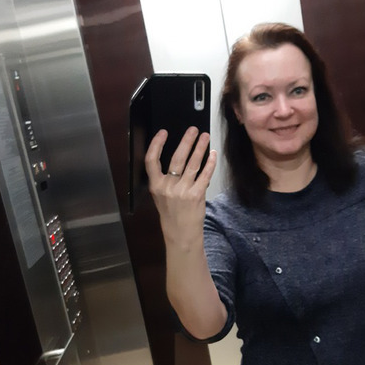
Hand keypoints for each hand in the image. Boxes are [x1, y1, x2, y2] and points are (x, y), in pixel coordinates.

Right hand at [145, 126, 216, 249]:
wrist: (181, 235)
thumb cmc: (172, 215)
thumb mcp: (162, 197)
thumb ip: (167, 180)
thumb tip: (182, 157)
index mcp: (155, 186)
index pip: (151, 160)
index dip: (156, 144)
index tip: (163, 132)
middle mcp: (167, 187)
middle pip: (176, 158)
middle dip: (186, 141)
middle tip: (193, 130)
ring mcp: (182, 191)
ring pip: (192, 163)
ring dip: (200, 148)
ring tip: (205, 137)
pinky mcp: (196, 195)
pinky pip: (204, 174)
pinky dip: (210, 163)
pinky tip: (212, 155)